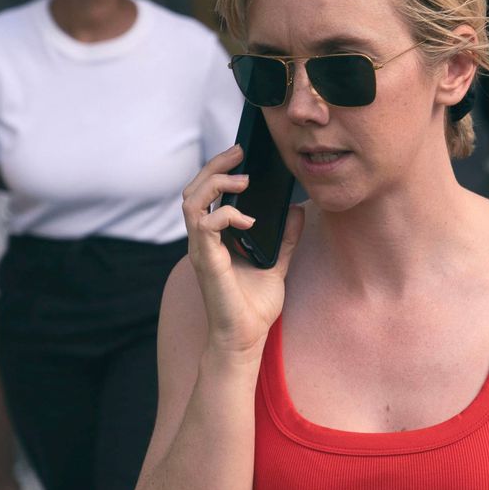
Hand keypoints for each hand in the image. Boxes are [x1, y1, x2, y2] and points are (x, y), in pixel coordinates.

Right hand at [181, 145, 306, 356]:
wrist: (245, 338)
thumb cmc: (254, 306)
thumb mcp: (277, 263)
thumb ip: (284, 237)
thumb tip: (296, 209)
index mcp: (215, 237)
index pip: (207, 193)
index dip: (219, 170)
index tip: (241, 156)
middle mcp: (203, 240)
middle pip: (194, 189)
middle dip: (214, 166)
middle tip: (238, 152)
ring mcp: (201, 249)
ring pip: (191, 201)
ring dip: (216, 183)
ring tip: (243, 179)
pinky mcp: (205, 260)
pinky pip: (205, 225)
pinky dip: (227, 215)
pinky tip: (249, 220)